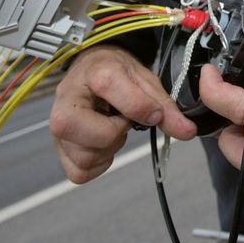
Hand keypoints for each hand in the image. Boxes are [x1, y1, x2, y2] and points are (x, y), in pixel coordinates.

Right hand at [49, 45, 196, 182]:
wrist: (91, 69)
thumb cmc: (117, 73)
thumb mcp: (145, 80)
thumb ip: (165, 106)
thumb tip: (187, 132)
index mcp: (93, 73)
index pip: (110, 86)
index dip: (139, 106)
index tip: (152, 113)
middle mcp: (67, 100)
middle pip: (91, 132)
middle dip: (115, 132)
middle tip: (121, 120)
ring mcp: (56, 127)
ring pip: (85, 157)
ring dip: (108, 149)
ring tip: (111, 128)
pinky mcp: (58, 148)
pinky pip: (79, 173)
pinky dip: (98, 164)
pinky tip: (102, 143)